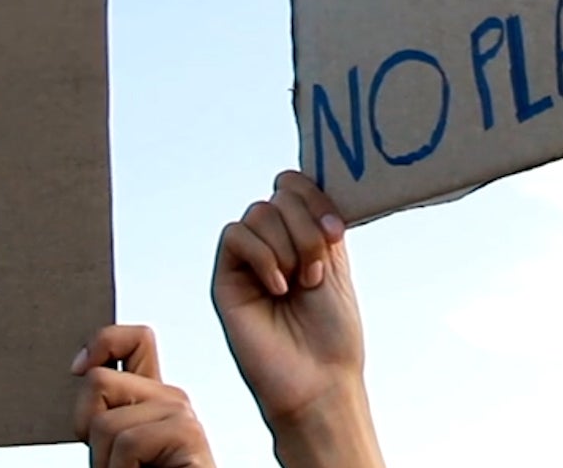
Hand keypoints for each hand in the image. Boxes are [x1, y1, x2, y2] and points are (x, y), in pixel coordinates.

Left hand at [69, 325, 212, 467]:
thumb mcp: (111, 447)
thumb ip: (104, 411)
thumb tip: (81, 367)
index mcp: (151, 396)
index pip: (134, 338)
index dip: (101, 341)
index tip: (76, 369)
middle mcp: (170, 398)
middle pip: (98, 381)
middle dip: (86, 431)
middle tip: (112, 463)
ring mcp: (182, 415)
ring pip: (106, 422)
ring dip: (105, 465)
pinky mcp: (189, 435)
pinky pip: (129, 442)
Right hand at [214, 172, 381, 467]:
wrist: (318, 382)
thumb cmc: (333, 335)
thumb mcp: (336, 266)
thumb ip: (318, 223)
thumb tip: (304, 180)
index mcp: (303, 237)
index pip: (295, 185)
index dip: (314, 196)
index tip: (336, 233)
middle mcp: (275, 245)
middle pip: (279, 195)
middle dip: (305, 227)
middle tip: (316, 272)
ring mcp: (249, 262)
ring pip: (258, 212)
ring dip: (287, 244)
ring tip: (299, 284)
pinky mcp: (226, 280)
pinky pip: (235, 236)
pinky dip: (262, 255)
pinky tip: (278, 288)